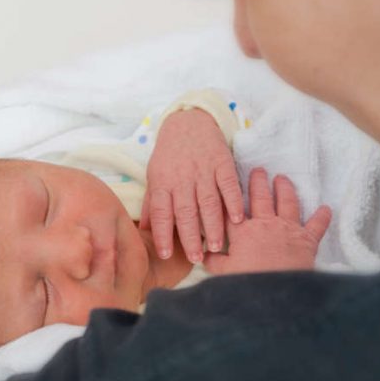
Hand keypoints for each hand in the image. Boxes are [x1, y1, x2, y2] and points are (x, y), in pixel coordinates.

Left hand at [141, 108, 243, 262]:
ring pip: (208, 202)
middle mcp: (182, 178)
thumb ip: (151, 203)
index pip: (160, 212)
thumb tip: (142, 231)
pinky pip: (228, 185)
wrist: (189, 121)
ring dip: (213, 226)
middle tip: (196, 259)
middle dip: (190, 237)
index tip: (166, 254)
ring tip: (215, 246)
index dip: (162, 234)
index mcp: (162, 182)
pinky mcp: (222, 163)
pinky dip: (233, 202)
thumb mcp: (155, 175)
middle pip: (185, 211)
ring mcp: (203, 170)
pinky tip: (236, 220)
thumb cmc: (170, 154)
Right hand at [204, 168, 331, 274]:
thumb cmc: (248, 282)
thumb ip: (214, 261)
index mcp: (243, 232)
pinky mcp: (307, 240)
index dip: (228, 199)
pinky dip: (322, 217)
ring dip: (285, 189)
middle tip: (258, 170)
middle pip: (260, 198)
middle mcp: (266, 224)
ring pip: (287, 202)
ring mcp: (288, 229)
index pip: (232, 211)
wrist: (277, 294)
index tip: (227, 188)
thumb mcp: (224, 273)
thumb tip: (204, 255)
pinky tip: (326, 208)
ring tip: (282, 178)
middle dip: (258, 182)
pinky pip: (317, 225)